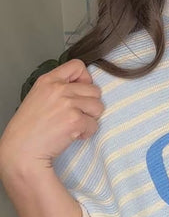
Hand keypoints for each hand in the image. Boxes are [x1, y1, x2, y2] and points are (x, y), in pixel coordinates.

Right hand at [0, 59, 103, 179]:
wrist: (21, 151)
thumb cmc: (29, 128)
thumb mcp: (39, 97)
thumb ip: (59, 88)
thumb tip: (84, 86)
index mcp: (48, 80)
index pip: (78, 65)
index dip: (85, 79)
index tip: (80, 92)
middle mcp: (58, 89)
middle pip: (95, 90)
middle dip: (89, 105)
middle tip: (75, 116)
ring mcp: (68, 104)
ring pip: (98, 107)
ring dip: (90, 119)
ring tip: (73, 125)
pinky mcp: (75, 120)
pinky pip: (95, 125)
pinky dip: (86, 133)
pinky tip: (71, 135)